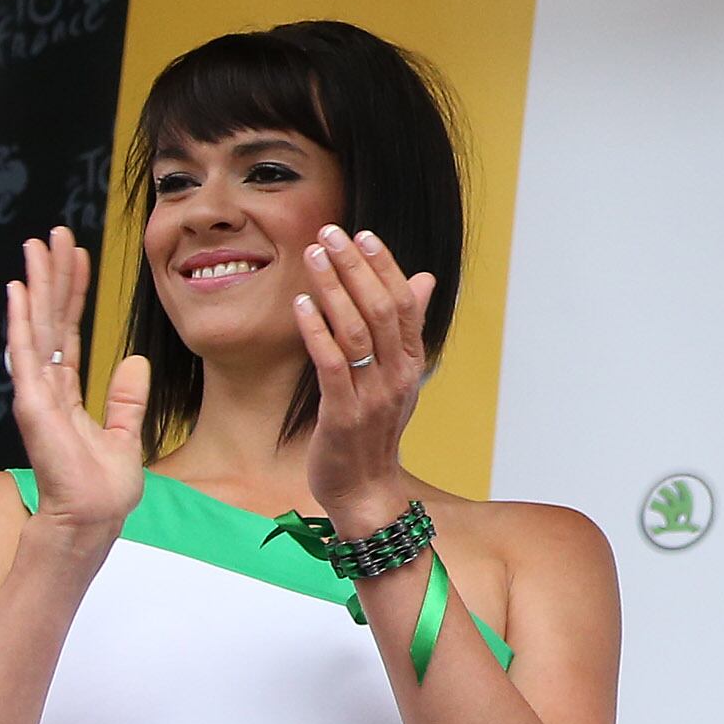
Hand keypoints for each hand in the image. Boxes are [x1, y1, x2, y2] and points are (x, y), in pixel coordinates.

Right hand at [3, 231, 145, 554]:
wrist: (93, 519)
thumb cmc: (103, 487)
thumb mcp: (125, 433)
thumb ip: (127, 399)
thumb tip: (136, 363)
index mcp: (67, 390)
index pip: (68, 329)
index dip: (72, 291)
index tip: (77, 254)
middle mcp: (47, 386)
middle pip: (49, 318)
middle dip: (51, 275)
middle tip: (52, 233)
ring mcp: (36, 393)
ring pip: (35, 326)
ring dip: (35, 285)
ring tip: (35, 246)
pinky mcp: (32, 405)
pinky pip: (26, 354)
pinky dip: (21, 320)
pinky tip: (18, 289)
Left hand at [292, 224, 438, 535]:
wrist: (366, 490)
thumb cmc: (375, 430)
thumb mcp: (398, 376)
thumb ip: (406, 328)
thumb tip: (423, 279)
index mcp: (410, 362)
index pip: (403, 302)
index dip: (384, 266)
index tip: (362, 234)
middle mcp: (397, 374)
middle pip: (380, 308)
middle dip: (355, 267)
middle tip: (331, 233)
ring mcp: (372, 395)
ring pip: (355, 330)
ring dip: (333, 288)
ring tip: (313, 256)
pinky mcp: (343, 414)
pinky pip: (330, 364)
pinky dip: (316, 330)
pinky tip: (300, 303)